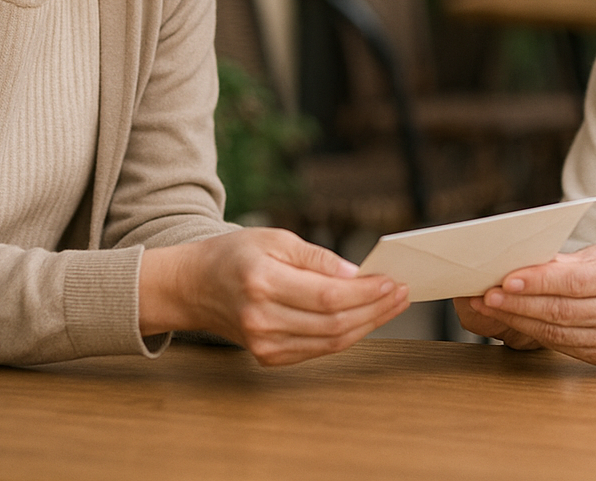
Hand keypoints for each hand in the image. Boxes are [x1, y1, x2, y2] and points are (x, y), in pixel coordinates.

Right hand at [139, 228, 408, 365]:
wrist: (193, 287)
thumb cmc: (235, 255)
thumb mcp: (274, 238)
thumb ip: (317, 258)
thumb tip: (356, 274)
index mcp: (262, 282)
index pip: (327, 296)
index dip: (365, 292)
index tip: (392, 280)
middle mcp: (262, 319)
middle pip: (334, 323)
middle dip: (375, 309)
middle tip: (402, 292)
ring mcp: (263, 344)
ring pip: (331, 341)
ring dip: (368, 324)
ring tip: (392, 304)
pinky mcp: (268, 356)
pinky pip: (318, 350)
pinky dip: (346, 335)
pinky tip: (365, 318)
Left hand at [467, 241, 595, 365]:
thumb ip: (572, 260)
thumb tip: (532, 261)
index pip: (572, 282)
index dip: (536, 282)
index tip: (506, 278)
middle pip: (558, 310)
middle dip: (517, 303)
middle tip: (486, 294)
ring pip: (555, 331)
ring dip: (517, 319)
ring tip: (490, 306)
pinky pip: (560, 345)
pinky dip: (534, 332)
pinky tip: (514, 321)